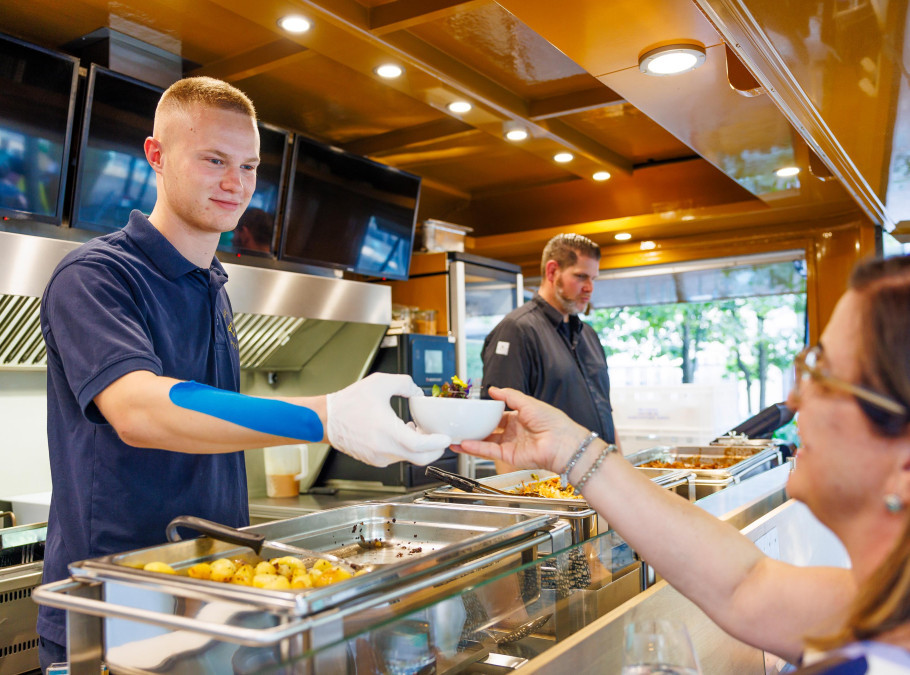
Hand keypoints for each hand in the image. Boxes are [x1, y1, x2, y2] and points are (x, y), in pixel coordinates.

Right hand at [327, 373, 451, 466]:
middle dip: (434, 450)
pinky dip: (405, 448)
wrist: (326, 419)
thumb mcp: (380, 382)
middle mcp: (384, 449)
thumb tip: (418, 392)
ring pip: (408, 458)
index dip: (436, 443)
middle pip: (419, 459)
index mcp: (387, 431)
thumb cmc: (349, 403)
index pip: (420, 446)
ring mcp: (379, 458)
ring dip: (419, 447)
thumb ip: (405, 383)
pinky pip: (397, 457)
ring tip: (416, 428)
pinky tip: (401, 432)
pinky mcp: (375, 460)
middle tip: (440, 438)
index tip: (446, 438)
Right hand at [459, 387, 588, 473]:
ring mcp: (511, 445)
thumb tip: (493, 389)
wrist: (563, 443)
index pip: (498, 415)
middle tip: (459, 424)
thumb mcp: (528, 402)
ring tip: (453, 437)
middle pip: (489, 429)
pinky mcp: (509, 457)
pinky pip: (489, 451)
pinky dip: (476, 448)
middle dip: (474, 428)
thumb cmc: (553, 422)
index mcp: (519, 418)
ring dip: (470, 440)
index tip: (472, 410)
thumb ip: (509, 396)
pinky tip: (463, 444)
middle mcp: (514, 432)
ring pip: (486, 442)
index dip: (485, 413)